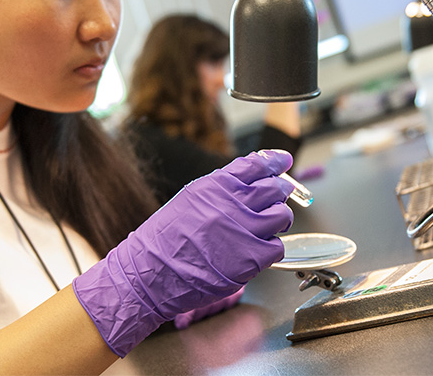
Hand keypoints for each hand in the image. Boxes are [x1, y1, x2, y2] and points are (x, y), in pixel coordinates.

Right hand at [73, 150, 293, 355]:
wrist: (150, 271)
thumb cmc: (164, 238)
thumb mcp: (190, 198)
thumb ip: (221, 187)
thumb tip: (249, 178)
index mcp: (217, 185)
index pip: (257, 164)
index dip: (275, 161)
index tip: (283, 161)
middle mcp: (233, 204)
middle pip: (275, 188)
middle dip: (281, 190)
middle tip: (280, 195)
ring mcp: (244, 231)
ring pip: (282, 216)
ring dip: (279, 218)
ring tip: (268, 225)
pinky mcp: (250, 259)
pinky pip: (277, 246)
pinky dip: (272, 247)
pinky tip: (258, 248)